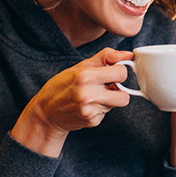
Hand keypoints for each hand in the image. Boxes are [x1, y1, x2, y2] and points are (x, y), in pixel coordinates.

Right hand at [12, 48, 131, 156]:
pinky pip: (107, 113)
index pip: (122, 73)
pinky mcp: (92, 122)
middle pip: (125, 96)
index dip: (119, 72)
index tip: (111, 72)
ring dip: (110, 99)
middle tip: (107, 86)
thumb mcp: (80, 66)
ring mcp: (90, 111)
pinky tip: (88, 106)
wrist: (46, 111)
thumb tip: (129, 54)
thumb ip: (106, 57)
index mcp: (85, 77)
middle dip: (118, 90)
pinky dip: (101, 108)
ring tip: (94, 95)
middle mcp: (88, 95)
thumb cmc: (62, 85)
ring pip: (116, 104)